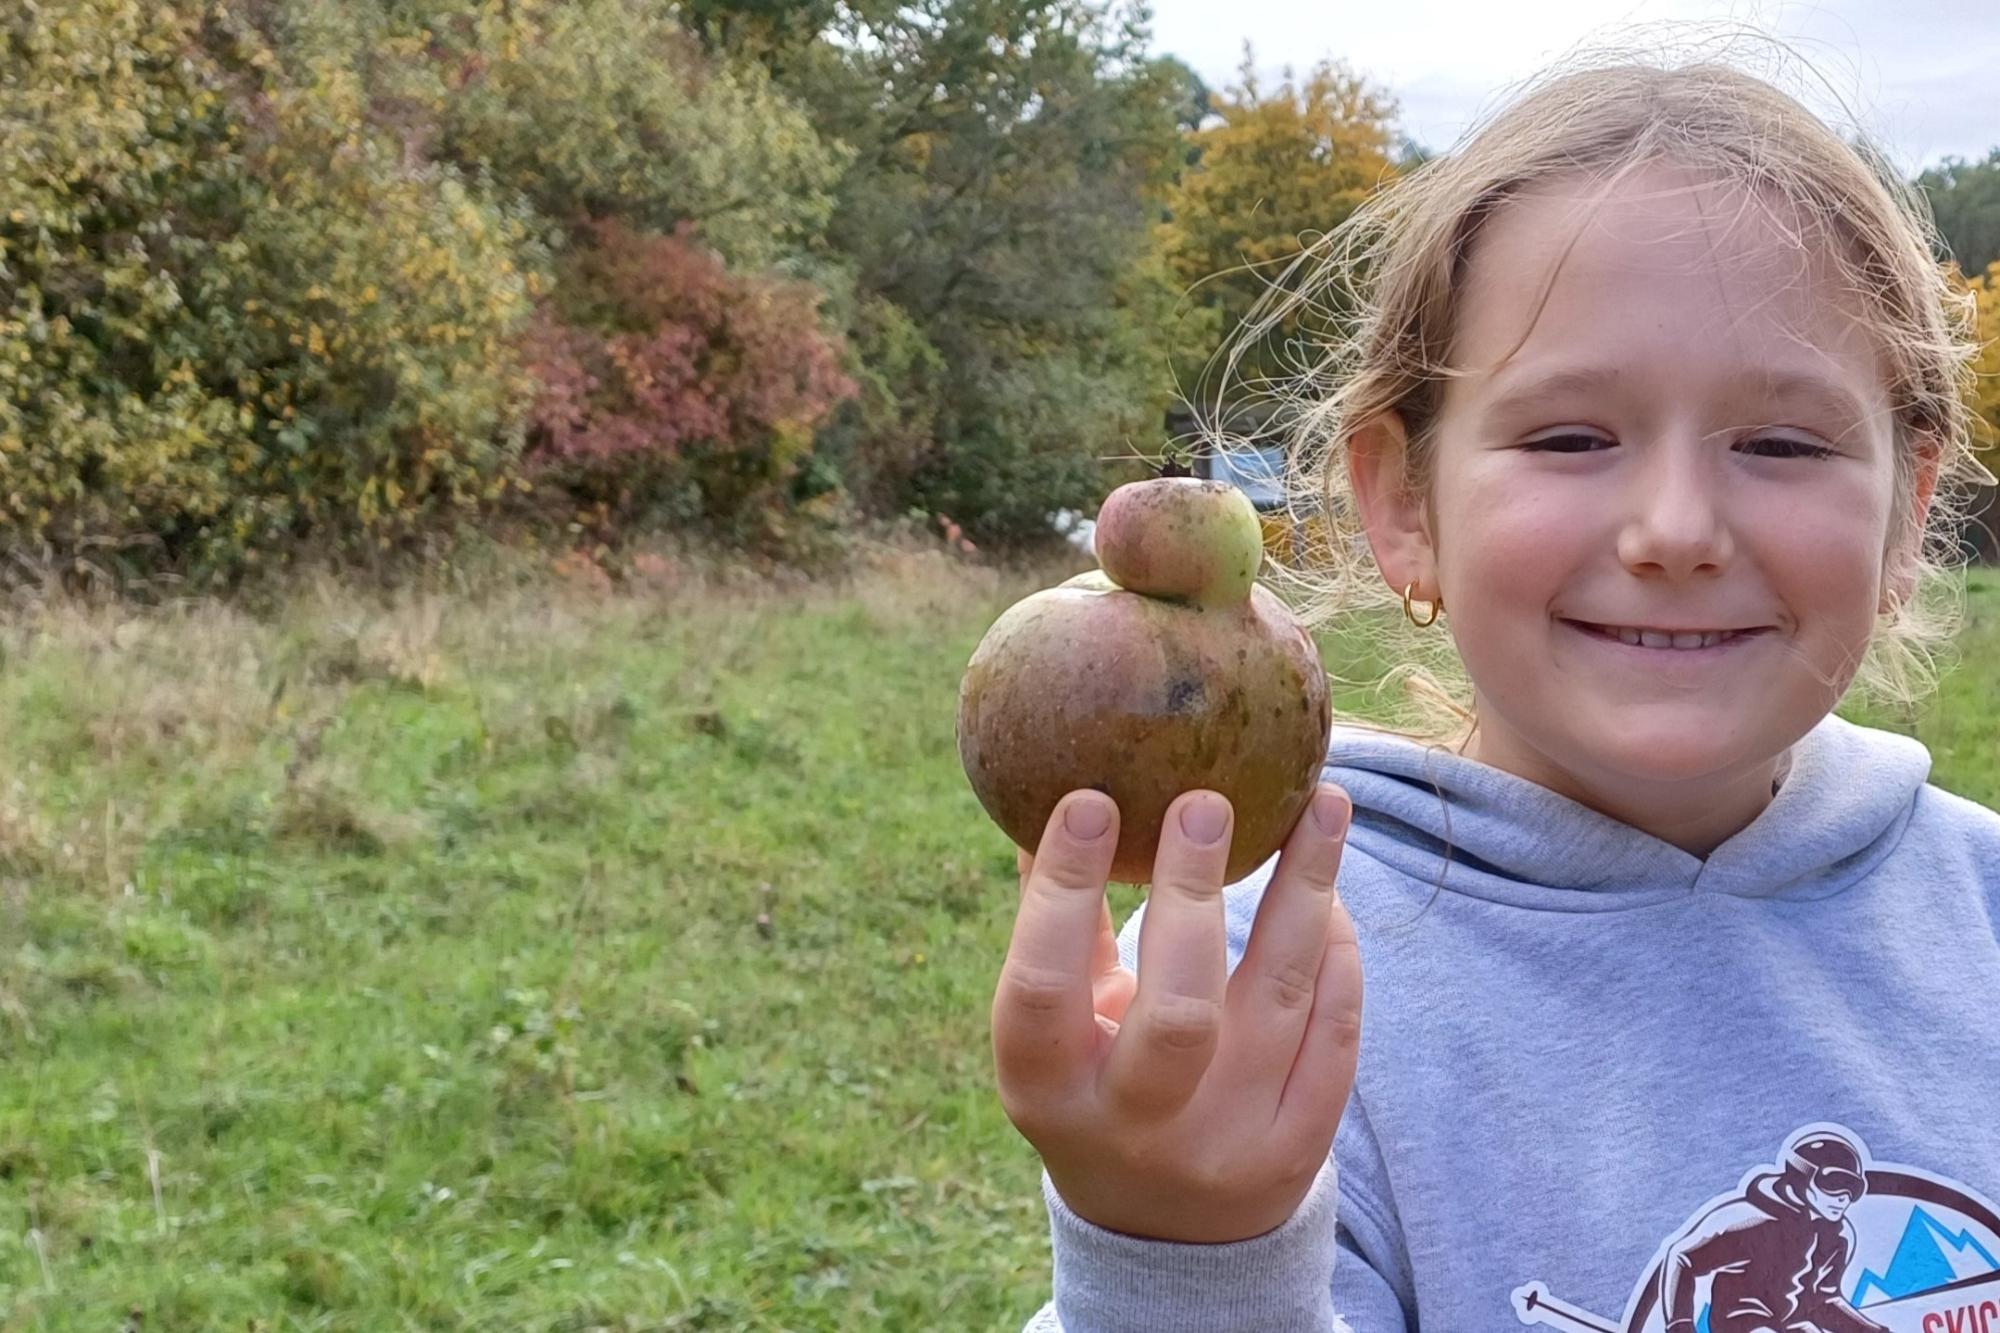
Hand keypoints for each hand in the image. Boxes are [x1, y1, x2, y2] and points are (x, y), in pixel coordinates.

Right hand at [991, 784, 1360, 1243]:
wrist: (1163, 1237)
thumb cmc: (1093, 1088)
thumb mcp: (1053, 1032)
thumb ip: (1056, 928)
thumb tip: (1044, 793)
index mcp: (1048, 1089)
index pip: (1043, 986)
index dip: (1063, 892)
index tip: (1092, 799)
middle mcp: (1135, 1126)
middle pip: (1176, 1013)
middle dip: (1193, 898)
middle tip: (1206, 803)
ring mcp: (1225, 1144)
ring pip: (1280, 1002)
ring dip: (1304, 892)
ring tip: (1321, 804)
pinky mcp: (1296, 1152)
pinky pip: (1334, 1038)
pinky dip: (1337, 958)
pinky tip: (1332, 896)